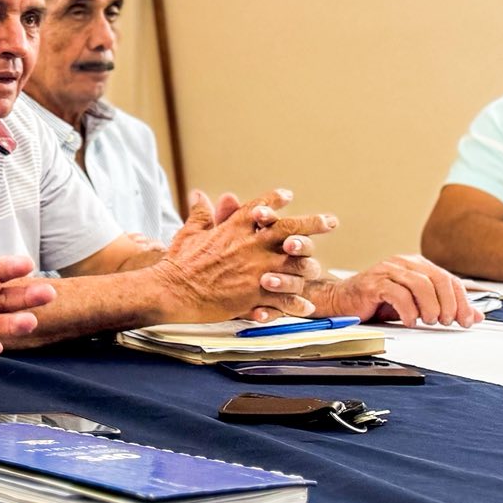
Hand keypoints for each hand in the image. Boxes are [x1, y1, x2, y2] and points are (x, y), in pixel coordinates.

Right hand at [152, 188, 335, 321]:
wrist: (173, 291)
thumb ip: (201, 214)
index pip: (260, 206)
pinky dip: (297, 304)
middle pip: (291, 230)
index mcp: (235, 229)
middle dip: (314, 223)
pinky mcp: (255, 295)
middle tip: (330, 221)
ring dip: (308, 268)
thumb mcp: (189, 233)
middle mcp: (251, 246)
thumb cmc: (178, 263)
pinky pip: (285, 300)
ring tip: (315, 270)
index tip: (287, 195)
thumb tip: (199, 195)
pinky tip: (305, 306)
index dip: (275, 199)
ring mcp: (256, 271)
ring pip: (296, 266)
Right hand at [310, 255, 479, 327]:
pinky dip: (408, 311)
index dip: (462, 300)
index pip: (448, 279)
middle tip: (447, 321)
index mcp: (415, 265)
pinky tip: (409, 320)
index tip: (466, 319)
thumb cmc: (376, 302)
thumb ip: (443, 307)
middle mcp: (402, 264)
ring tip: (429, 321)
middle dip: (449, 304)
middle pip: (437, 279)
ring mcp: (386, 271)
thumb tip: (474, 315)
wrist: (342, 302)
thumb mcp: (416, 305)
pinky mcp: (373, 284)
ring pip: (420, 285)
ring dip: (430, 308)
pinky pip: (398, 295)